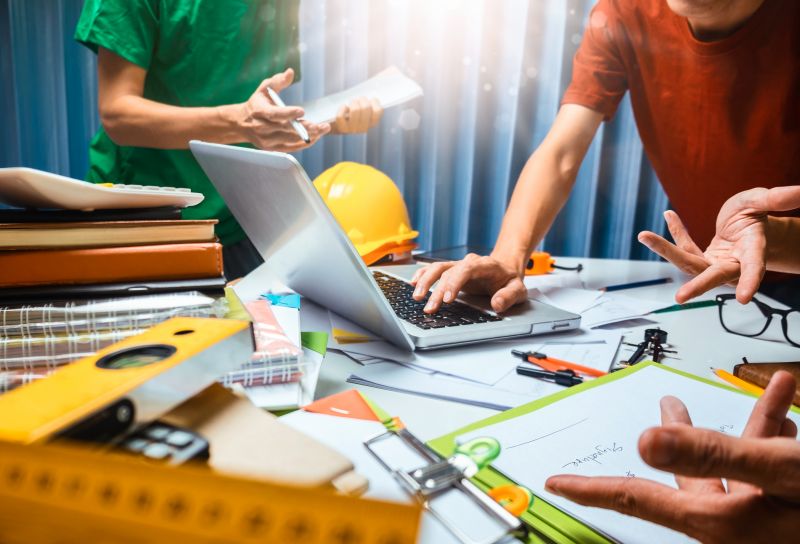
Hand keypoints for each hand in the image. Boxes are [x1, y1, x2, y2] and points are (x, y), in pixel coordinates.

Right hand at [238, 68, 329, 151]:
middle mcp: (262, 128)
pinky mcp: (273, 148)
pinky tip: (316, 137)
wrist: (242, 123)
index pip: (274, 114)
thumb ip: (277, 81)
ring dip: (309, 135)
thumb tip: (290, 72)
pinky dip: (304, 144)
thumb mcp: (264, 89)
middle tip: (322, 125)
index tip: (302, 111)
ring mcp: (267, 140)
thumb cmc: (257, 104)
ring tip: (323, 129)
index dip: (288, 114)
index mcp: (259, 111)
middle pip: (286, 129)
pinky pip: (291, 148)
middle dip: (306, 128)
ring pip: (291, 140)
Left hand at [331, 97, 381, 133]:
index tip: (371, 99)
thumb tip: (368, 94)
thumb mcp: (361, 108)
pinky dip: (342, 108)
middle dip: (362, 99)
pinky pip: (342, 116)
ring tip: (352, 102)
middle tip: (359, 99)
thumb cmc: (351, 113)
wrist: (336, 125)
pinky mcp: (342, 129)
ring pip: (355, 110)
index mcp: (371, 122)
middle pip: (366, 108)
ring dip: (353, 102)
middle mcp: (363, 128)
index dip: (375, 102)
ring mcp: (353, 129)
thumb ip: (367, 102)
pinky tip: (343, 107)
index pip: (378, 111)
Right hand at [410, 253, 527, 313]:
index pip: (467, 269)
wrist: (505, 268)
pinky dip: (423, 274)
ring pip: (438, 268)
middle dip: (437, 290)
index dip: (455, 282)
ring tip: (417, 297)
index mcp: (485, 265)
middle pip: (449, 272)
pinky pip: (434, 269)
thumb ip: (509, 296)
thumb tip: (496, 305)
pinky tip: (413, 283)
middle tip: (430, 308)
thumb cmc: (510, 280)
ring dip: (426, 282)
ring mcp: (458, 266)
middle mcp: (468, 263)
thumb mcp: (518, 290)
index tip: (448, 299)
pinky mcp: (451, 270)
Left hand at [545, 371, 799, 543]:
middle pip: (684, 477)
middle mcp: (735, 524)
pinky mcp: (791, 502)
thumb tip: (644, 439)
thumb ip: (713, 454)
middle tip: (662, 406)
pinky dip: (775, 425)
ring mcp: (765, 517)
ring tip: (712, 393)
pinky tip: (785, 391)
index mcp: (718, 522)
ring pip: (733, 463)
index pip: (637, 501)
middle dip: (671, 439)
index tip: (553, 484)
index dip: (591, 490)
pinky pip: (774, 461)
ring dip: (728, 422)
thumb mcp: (778, 472)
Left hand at [638, 186, 799, 303]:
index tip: (744, 298)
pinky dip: (676, 232)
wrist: (747, 224)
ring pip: (688, 263)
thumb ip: (776, 198)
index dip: (750, 281)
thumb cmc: (756, 216)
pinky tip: (669, 214)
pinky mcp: (702, 259)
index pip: (753, 268)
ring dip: (666, 249)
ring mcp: (715, 264)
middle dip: (697, 287)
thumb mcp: (762, 201)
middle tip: (680, 298)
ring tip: (644, 235)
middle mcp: (733, 263)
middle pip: (713, 275)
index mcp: (754, 251)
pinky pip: (685, 247)